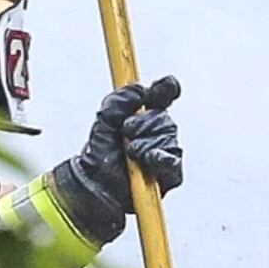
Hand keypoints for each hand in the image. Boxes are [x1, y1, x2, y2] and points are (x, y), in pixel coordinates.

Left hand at [47, 76, 183, 245]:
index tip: (166, 85)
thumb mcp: (104, 119)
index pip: (163, 96)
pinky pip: (172, 162)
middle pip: (164, 120)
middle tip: (125, 131)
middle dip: (144, 124)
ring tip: (130, 152)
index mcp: (146, 115)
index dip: (167, 89)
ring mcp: (167, 152)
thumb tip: (139, 90)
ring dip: (145, 144)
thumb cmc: (101, 151)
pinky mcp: (170, 174)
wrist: (96, 182)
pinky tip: (150, 159)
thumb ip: (119, 101)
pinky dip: (160, 158)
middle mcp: (160, 132)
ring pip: (167, 140)